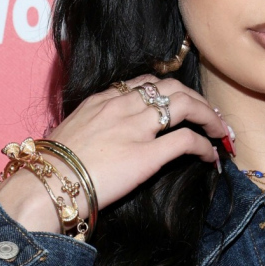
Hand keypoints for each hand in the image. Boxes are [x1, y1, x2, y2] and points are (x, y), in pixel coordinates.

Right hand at [0, 74, 228, 231]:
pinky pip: (187, 141)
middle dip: (197, 99)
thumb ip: (94, 127)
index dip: (170, 91)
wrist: (45, 183)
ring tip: (220, 130)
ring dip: (209, 116)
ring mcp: (136, 128)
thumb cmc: (51, 167)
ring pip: (187, 105)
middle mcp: (123, 106)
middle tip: (210, 115)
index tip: (180, 102)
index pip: (146, 83)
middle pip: (172, 88)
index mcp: (104, 100)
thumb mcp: (73, 133)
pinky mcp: (147, 154)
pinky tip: (211, 155)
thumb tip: (103, 141)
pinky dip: (205, 146)